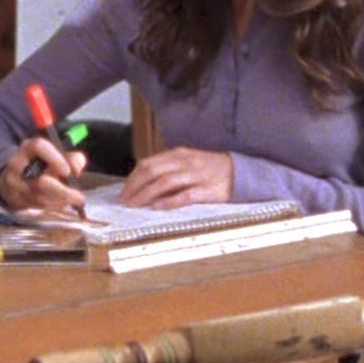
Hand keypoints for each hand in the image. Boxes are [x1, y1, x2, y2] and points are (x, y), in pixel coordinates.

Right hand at [0, 137, 86, 211]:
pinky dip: (52, 207)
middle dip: (63, 192)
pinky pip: (36, 207)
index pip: (38, 147)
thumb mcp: (57, 155)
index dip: (55, 158)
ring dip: (60, 202)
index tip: (68, 172)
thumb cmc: (42, 164)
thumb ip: (71, 158)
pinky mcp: (14, 200)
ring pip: (40, 198)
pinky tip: (63, 205)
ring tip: (75, 201)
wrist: (14, 178)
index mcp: (28, 148)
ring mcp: (13, 185)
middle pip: (40, 182)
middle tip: (80, 198)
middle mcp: (17, 165)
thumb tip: (76, 169)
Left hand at [119, 146, 233, 208]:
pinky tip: (158, 207)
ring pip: (165, 182)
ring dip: (147, 194)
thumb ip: (167, 169)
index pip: (148, 164)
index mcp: (178, 154)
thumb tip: (142, 184)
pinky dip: (170, 201)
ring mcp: (196, 175)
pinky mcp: (207, 190)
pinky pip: (185, 196)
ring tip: (135, 205)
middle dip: (135, 187)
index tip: (124, 192)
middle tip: (125, 201)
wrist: (239, 172)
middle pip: (153, 172)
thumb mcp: (187, 162)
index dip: (133, 179)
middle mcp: (185, 162)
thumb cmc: (209, 170)